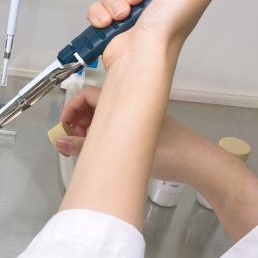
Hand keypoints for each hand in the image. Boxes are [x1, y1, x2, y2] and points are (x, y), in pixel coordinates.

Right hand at [56, 86, 216, 183]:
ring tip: (83, 147)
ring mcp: (134, 119)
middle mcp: (129, 106)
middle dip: (78, 120)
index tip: (64, 126)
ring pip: (103, 117)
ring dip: (88, 130)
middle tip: (72, 140)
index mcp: (126, 101)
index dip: (72, 108)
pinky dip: (101, 136)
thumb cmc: (169, 152)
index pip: (89, 95)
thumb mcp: (122, 152)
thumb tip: (60, 143)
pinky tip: (98, 150)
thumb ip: (86, 149)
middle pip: (94, 105)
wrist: (198, 162)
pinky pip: (113, 127)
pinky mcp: (139, 132)